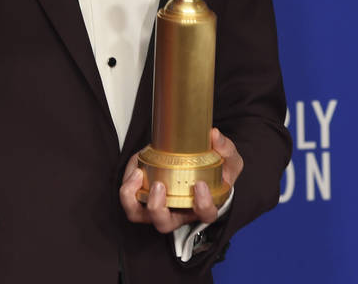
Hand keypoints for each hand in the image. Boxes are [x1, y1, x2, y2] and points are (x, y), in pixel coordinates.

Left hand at [118, 128, 243, 233]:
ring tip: (137, 175)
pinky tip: (136, 163)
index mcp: (201, 207)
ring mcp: (158, 206)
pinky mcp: (143, 194)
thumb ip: (225, 148)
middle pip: (163, 223)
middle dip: (157, 208)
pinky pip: (129, 195)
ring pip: (138, 215)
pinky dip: (128, 181)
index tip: (199, 185)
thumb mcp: (229, 159)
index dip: (202, 204)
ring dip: (132, 199)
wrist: (199, 166)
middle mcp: (177, 212)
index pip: (205, 214)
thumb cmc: (217, 170)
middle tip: (159, 186)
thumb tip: (214, 135)